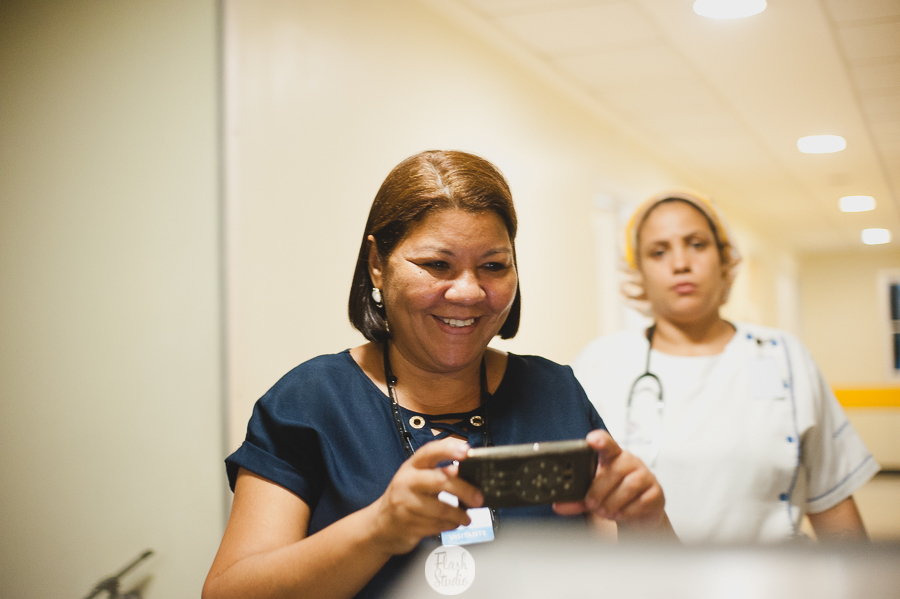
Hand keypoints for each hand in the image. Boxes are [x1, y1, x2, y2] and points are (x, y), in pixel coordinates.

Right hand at [370, 437, 484, 554]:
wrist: (380, 526)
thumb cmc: (405, 497)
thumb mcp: (418, 479)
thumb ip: (439, 472)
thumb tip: (464, 469)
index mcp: (411, 466)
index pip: (429, 452)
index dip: (448, 449)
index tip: (467, 451)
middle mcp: (406, 482)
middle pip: (440, 481)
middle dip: (464, 490)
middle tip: (478, 498)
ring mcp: (405, 504)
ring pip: (441, 508)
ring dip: (459, 514)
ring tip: (467, 517)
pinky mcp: (408, 525)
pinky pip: (437, 525)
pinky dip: (450, 525)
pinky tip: (453, 523)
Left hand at [553, 430, 666, 529]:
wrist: (638, 514)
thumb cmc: (613, 497)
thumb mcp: (592, 497)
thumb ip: (576, 499)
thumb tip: (558, 505)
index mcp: (612, 457)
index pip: (607, 443)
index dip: (600, 440)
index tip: (591, 440)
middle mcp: (630, 462)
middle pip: (615, 470)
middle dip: (600, 491)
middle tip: (593, 505)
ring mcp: (646, 475)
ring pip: (629, 486)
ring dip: (614, 502)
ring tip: (606, 511)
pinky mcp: (656, 492)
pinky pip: (643, 500)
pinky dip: (629, 510)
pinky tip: (622, 514)